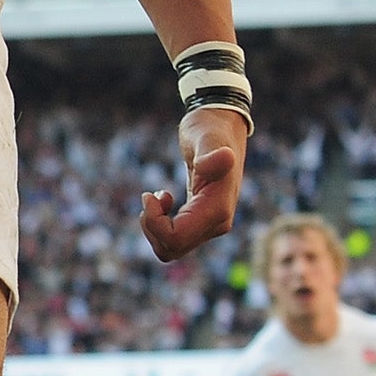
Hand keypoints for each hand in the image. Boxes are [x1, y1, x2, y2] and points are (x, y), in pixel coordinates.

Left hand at [140, 109, 248, 263]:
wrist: (222, 127)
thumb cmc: (211, 129)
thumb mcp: (206, 136)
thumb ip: (212, 152)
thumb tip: (226, 158)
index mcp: (218, 209)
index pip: (176, 238)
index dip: (154, 222)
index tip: (149, 194)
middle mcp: (218, 223)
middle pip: (172, 248)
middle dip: (152, 226)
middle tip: (151, 195)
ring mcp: (212, 225)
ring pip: (171, 248)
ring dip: (155, 226)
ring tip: (158, 197)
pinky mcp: (204, 222)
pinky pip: (176, 240)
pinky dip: (161, 225)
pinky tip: (166, 199)